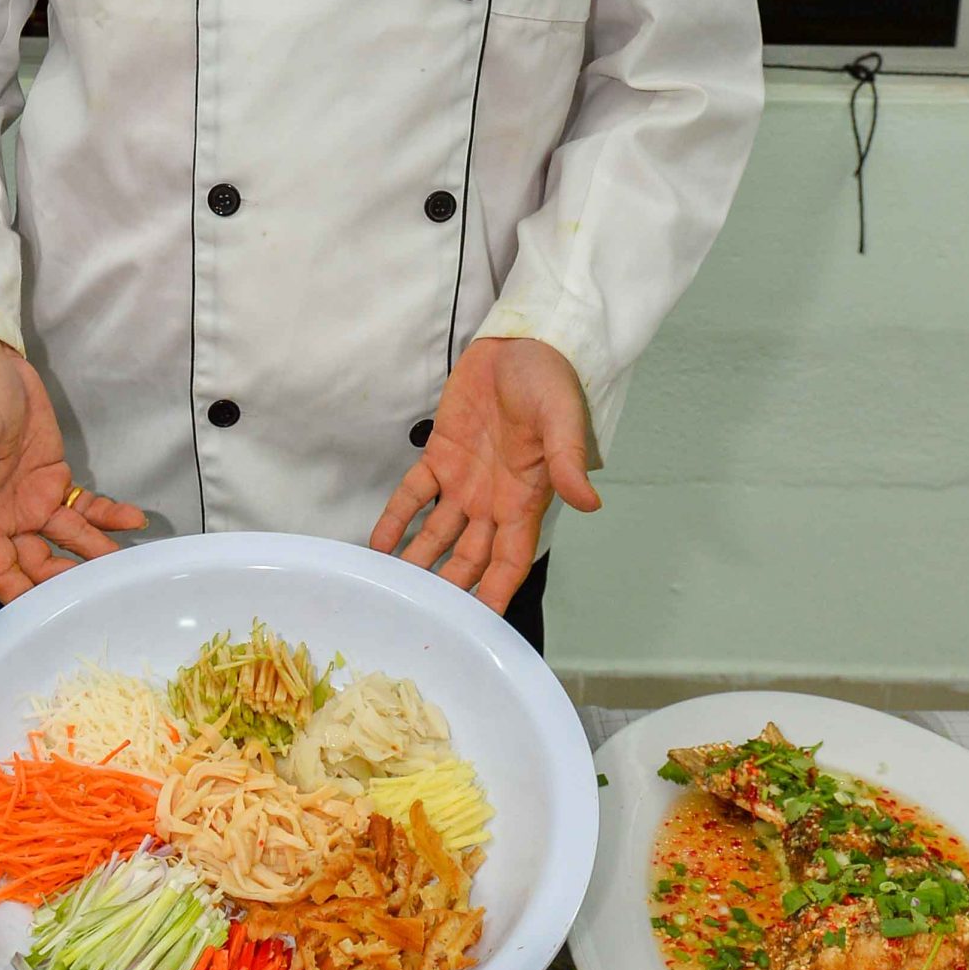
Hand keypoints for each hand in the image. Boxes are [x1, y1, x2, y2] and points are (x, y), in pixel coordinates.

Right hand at [0, 334, 145, 603]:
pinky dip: (109, 516)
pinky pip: (85, 507)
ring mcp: (35, 501)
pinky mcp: (56, 481)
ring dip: (96, 552)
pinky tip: (133, 521)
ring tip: (125, 564)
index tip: (46, 616)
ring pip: (68, 540)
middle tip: (101, 589)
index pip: (0, 570)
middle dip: (68, 580)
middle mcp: (9, 517)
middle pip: (40, 564)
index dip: (20, 596)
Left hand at [367, 337, 599, 613]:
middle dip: (451, 588)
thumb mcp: (563, 419)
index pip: (510, 559)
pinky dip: (397, 520)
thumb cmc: (550, 381)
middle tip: (422, 618)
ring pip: (439, 535)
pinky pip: (414, 496)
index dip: (496, 592)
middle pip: (469, 558)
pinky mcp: (439, 456)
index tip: (479, 625)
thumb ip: (569, 461)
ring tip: (394, 591)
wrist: (520, 343)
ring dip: (419, 561)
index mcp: (526, 498)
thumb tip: (589, 502)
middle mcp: (493, 500)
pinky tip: (379, 544)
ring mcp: (464, 481)